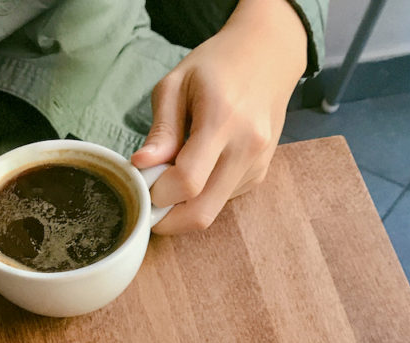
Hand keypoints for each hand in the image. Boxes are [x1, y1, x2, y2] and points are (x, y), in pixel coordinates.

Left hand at [131, 0, 306, 233]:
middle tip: (149, 205)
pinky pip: (223, 200)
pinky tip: (198, 169)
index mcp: (223, 120)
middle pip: (202, 212)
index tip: (141, 186)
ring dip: (184, 207)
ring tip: (172, 177)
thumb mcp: (176, 84)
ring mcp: (257, 165)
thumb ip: (161, 130)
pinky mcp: (259, 174)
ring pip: (212, 211)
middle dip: (169, 221)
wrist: (268, 55)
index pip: (187, 182)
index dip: (158, 194)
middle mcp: (246, 148)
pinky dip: (202, 195)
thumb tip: (141, 167)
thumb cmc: (216, 65)